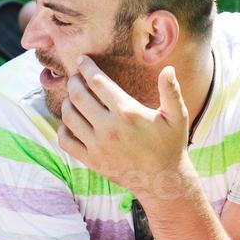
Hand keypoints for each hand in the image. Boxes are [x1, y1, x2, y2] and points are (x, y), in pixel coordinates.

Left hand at [58, 58, 195, 199]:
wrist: (162, 180)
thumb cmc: (170, 144)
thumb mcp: (177, 116)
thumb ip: (171, 92)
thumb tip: (168, 68)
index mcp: (127, 113)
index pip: (98, 82)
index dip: (87, 68)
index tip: (82, 60)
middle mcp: (108, 128)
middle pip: (78, 97)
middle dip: (73, 82)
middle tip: (75, 76)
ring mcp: (97, 146)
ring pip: (69, 117)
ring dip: (67, 102)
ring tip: (72, 96)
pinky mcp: (91, 160)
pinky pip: (66, 141)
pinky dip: (62, 129)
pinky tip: (70, 122)